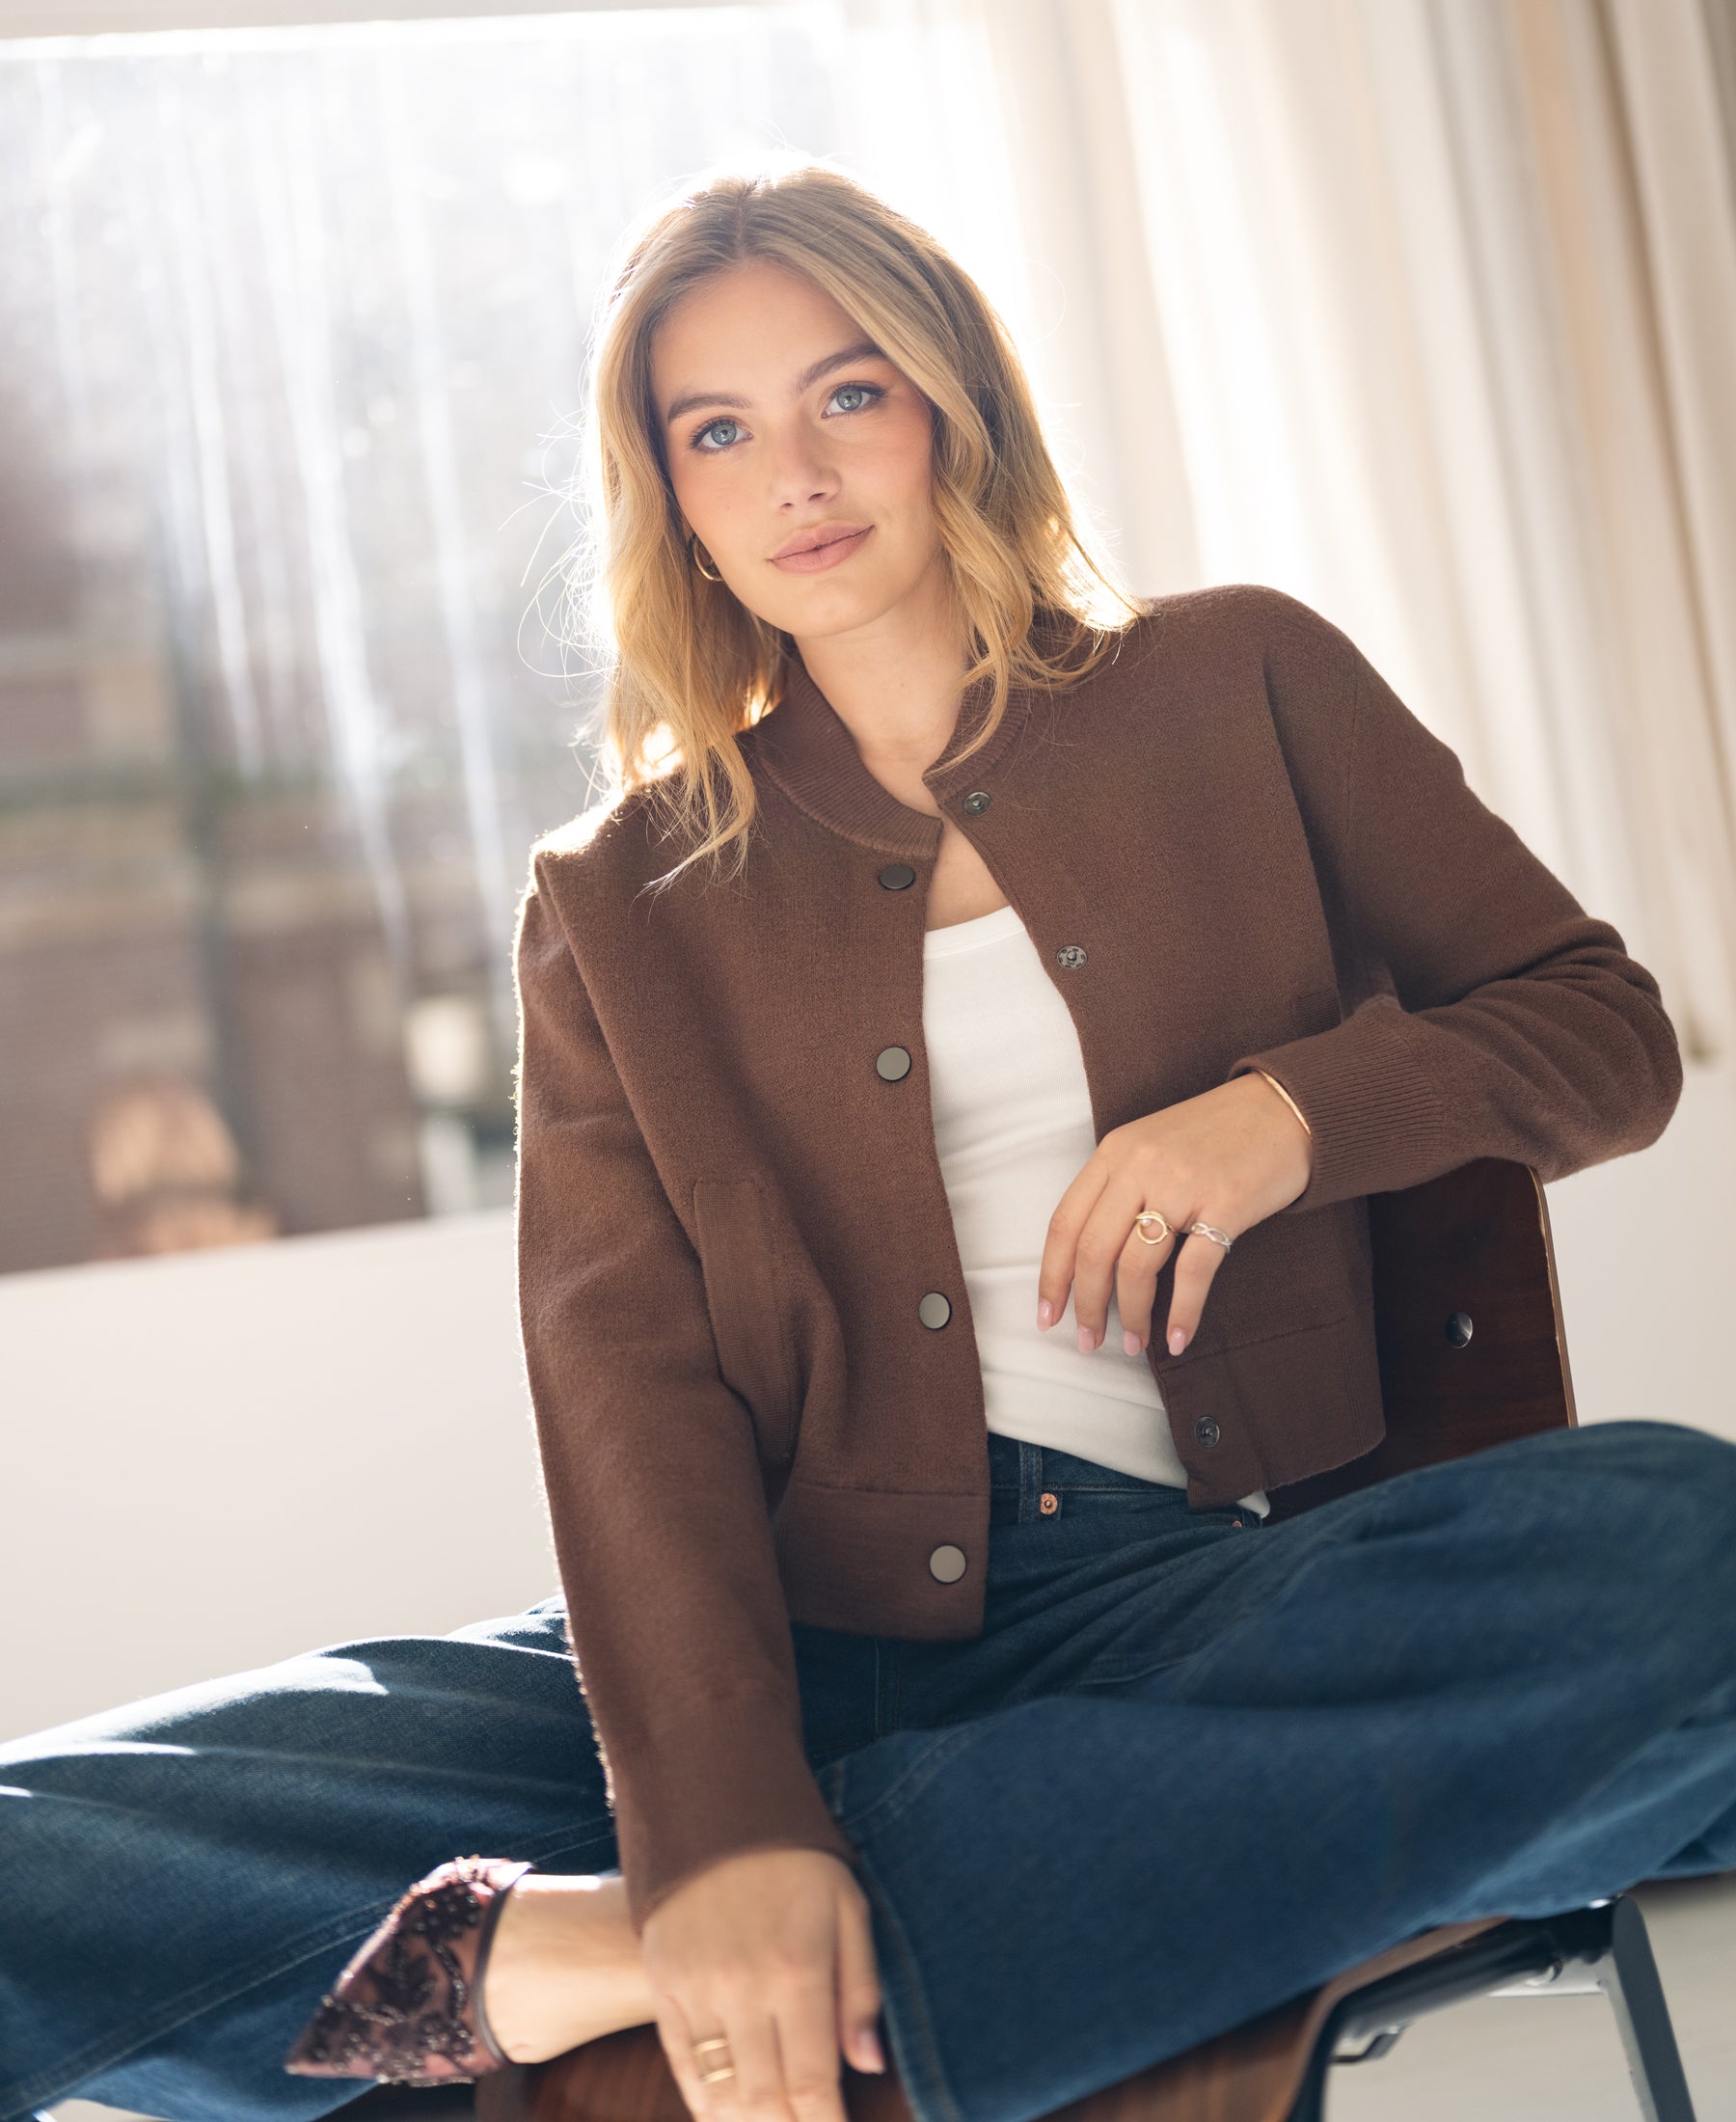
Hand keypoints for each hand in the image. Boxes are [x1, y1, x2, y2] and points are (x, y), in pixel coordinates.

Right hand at [641, 1847, 884, 2121]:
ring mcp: (697, 1988)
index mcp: (798, 1971)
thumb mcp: (849, 1909)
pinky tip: (725, 2112)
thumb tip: (866, 2065)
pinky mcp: (663, 1982)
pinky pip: (681, 2064)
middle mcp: (743, 1988)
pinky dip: (705, 2101)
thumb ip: (860, 1990)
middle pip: (765, 2102)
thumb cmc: (797, 1859)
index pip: (812, 2087)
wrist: (716, 1804)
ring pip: (720, 2094)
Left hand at [1038, 1071, 1312, 1359]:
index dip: (1052, 1276)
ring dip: (1131, 1316)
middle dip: (1087, 1306)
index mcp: (1115, 1152)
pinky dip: (1182, 1312)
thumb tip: (1088, 1258)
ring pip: (1136, 1266)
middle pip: (1093, 1250)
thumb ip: (1118, 1187)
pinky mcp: (1226, 1204)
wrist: (1283, 1108)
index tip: (1048, 1315)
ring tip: (1135, 1344)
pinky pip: (1193, 1271)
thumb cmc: (1215, 1133)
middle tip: (1090, 1343)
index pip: (1065, 1223)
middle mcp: (1140, 1166)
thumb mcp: (1150, 1144)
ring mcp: (1182, 1184)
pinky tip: (1177, 1338)